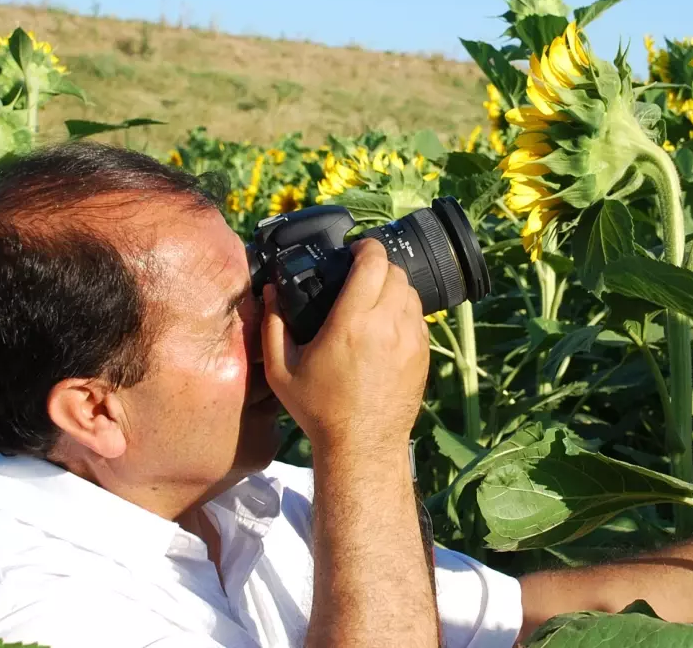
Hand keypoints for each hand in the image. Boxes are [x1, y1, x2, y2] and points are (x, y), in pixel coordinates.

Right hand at [261, 239, 429, 452]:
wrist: (362, 445)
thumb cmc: (319, 410)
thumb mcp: (282, 370)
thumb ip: (273, 326)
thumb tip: (269, 292)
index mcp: (352, 322)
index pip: (372, 262)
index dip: (366, 247)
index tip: (355, 249)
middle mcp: (387, 325)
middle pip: (395, 271)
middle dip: (378, 265)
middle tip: (361, 272)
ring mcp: (410, 339)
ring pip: (411, 291)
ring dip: (393, 286)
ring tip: (374, 296)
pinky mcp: (423, 354)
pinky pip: (419, 316)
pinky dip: (404, 310)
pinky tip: (387, 322)